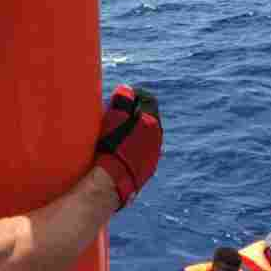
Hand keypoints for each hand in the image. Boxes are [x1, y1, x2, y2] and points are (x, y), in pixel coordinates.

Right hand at [95, 85, 161, 207]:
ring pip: (147, 137)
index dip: (134, 95)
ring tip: (118, 134)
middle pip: (148, 118)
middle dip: (135, 114)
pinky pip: (144, 152)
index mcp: (152, 122)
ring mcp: (154, 155)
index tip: (122, 96)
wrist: (114, 180)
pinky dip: (135, 148)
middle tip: (118, 114)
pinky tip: (121, 151)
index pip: (148, 99)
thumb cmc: (112, 146)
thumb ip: (123, 100)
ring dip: (136, 132)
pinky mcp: (148, 170)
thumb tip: (127, 90)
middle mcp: (157, 138)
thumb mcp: (115, 117)